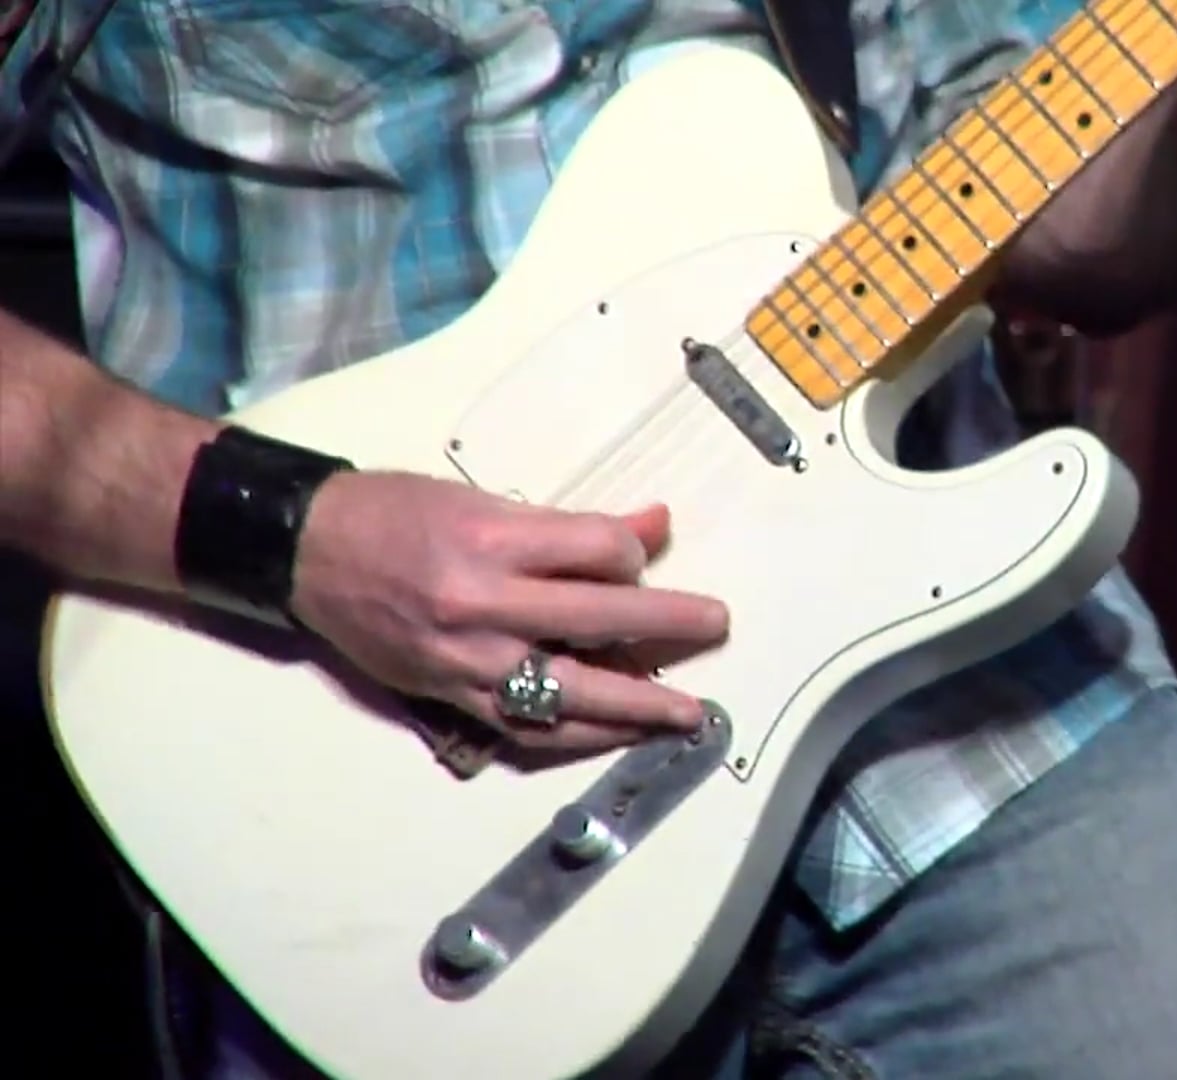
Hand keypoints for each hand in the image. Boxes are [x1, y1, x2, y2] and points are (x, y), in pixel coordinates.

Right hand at [288, 471, 728, 750]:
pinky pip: (528, 727)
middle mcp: (483, 603)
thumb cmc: (398, 513)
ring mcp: (467, 658)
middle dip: (668, 625)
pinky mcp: (450, 696)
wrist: (307, 552)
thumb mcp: (483, 499)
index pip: (597, 552)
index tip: (632, 556)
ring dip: (637, 705)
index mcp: (492, 539)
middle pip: (599, 619)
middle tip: (716, 626)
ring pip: (570, 691)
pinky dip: (579, 734)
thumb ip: (571, 525)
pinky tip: (618, 734)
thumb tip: (656, 525)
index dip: (629, 554)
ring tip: (686, 713)